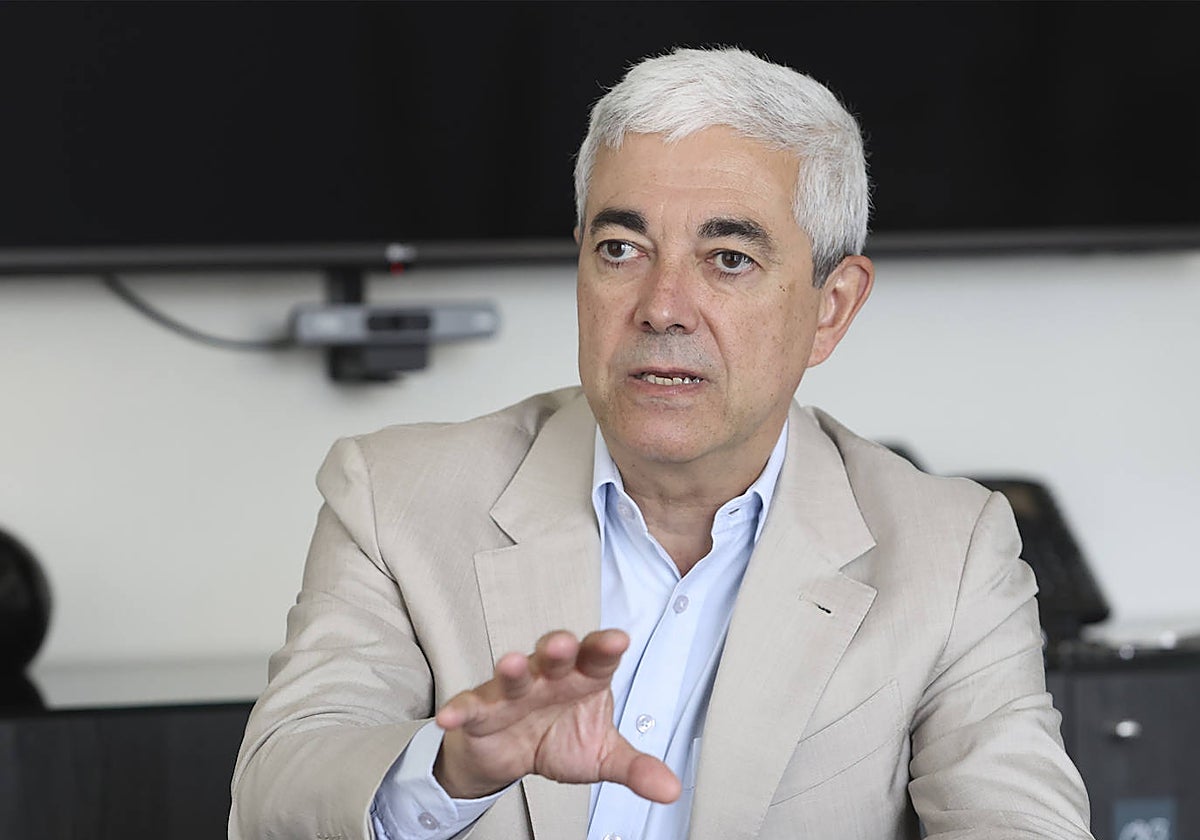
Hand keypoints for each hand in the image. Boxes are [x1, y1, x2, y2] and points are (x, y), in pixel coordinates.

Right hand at [433, 628, 680, 803]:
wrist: (512, 757)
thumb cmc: (560, 738)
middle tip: (563, 643)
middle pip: (554, 656)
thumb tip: (671, 790)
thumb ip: (635, 767)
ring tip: (511, 663)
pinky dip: (460, 709)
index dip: (605, 647)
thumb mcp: (601, 756)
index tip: (618, 639)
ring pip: (513, 675)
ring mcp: (513, 691)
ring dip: (512, 669)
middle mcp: (548, 677)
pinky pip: (470, 707)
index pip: (597, 658)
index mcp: (583, 678)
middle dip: (557, 648)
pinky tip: (452, 715)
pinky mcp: (481, 711)